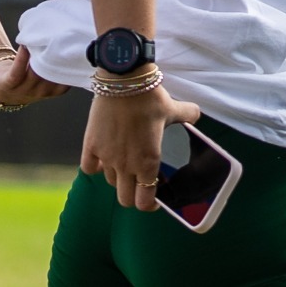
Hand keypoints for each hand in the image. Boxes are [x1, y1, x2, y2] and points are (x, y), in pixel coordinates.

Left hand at [0, 46, 68, 107]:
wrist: (1, 90)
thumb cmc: (28, 77)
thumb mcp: (46, 77)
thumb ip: (58, 67)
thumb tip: (73, 45)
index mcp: (52, 91)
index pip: (66, 82)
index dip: (72, 68)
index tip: (78, 53)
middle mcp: (40, 92)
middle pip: (52, 76)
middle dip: (57, 60)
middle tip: (64, 42)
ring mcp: (24, 89)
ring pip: (36, 73)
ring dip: (40, 56)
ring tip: (45, 41)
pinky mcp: (9, 83)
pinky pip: (17, 71)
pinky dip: (22, 58)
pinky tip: (25, 45)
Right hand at [81, 84, 203, 210]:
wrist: (123, 82)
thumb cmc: (150, 98)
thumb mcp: (173, 109)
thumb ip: (188, 116)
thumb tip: (196, 116)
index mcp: (148, 162)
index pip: (144, 201)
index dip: (150, 204)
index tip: (154, 198)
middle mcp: (126, 165)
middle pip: (124, 199)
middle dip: (133, 197)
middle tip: (140, 186)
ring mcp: (106, 157)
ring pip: (110, 181)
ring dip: (119, 178)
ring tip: (126, 165)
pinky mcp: (91, 146)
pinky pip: (90, 168)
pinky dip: (96, 167)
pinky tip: (104, 159)